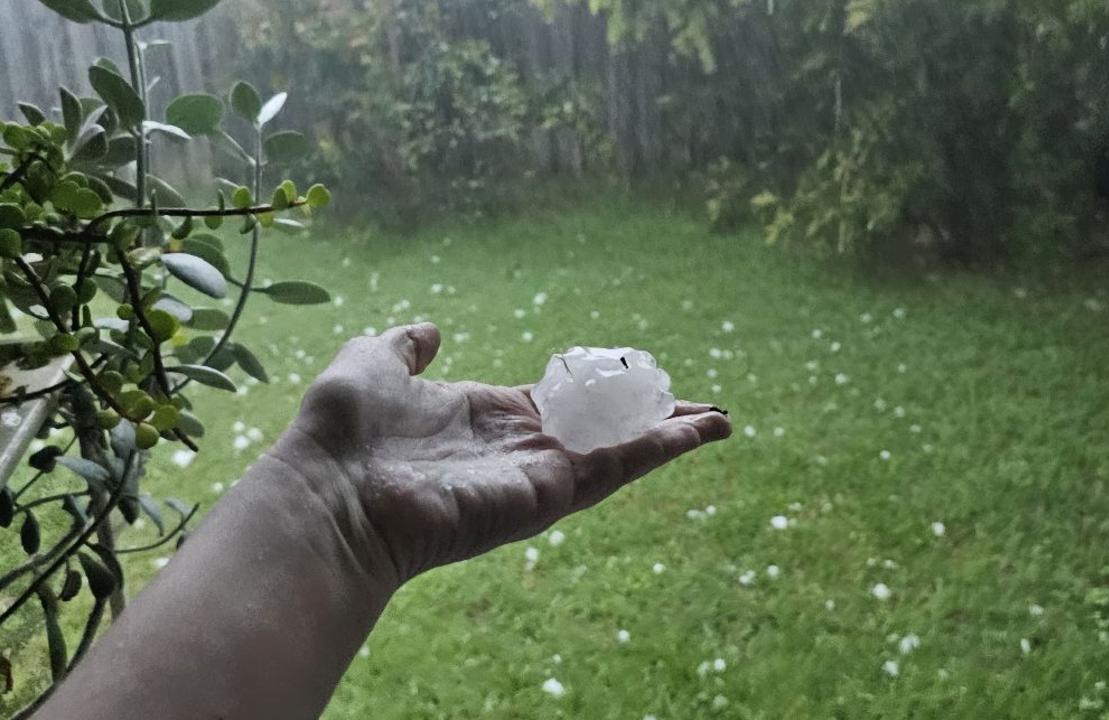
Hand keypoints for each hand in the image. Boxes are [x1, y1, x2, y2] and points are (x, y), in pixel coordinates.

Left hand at [270, 323, 731, 585]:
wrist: (330, 492)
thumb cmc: (342, 434)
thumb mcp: (375, 363)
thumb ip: (406, 346)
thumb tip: (431, 328)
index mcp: (486, 417)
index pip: (558, 403)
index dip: (598, 389)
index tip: (634, 378)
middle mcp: (520, 449)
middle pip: (602, 430)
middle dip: (650, 418)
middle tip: (697, 405)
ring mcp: (539, 475)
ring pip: (622, 451)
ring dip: (673, 435)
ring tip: (721, 419)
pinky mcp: (550, 493)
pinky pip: (619, 466)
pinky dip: (663, 448)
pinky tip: (702, 430)